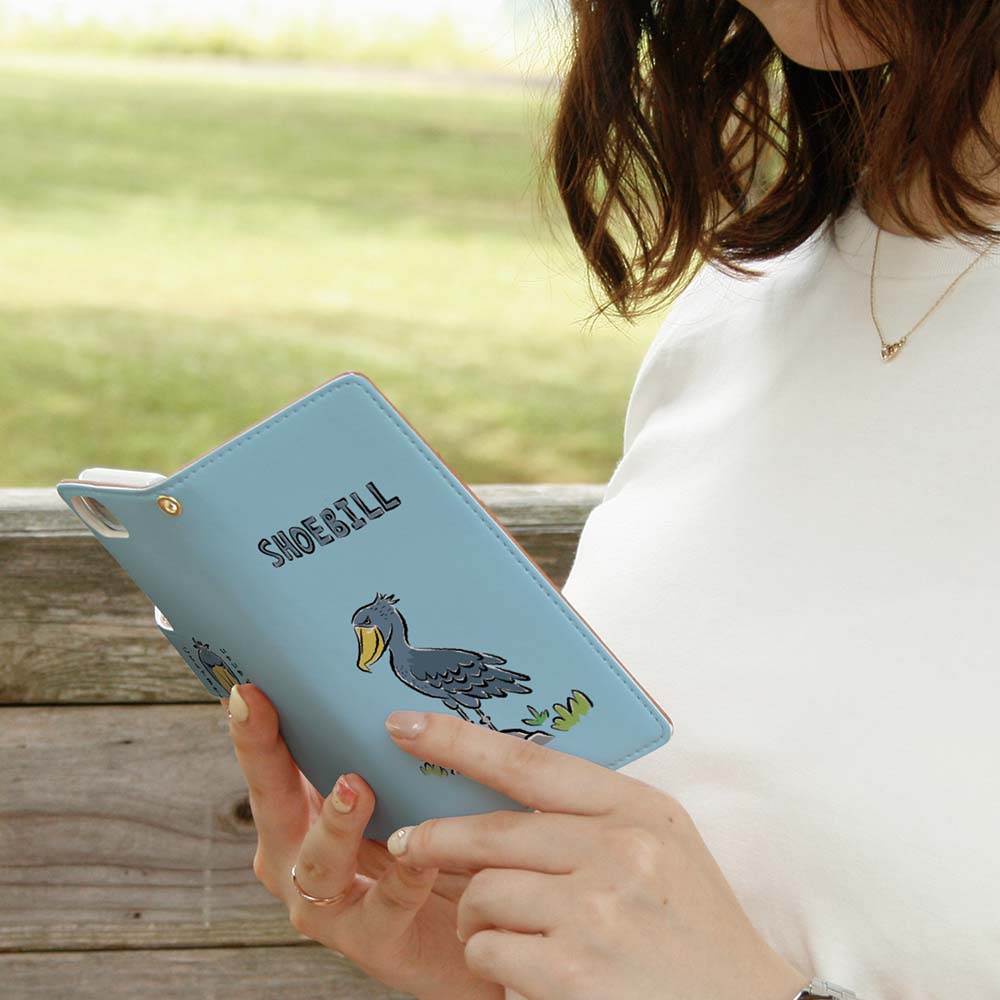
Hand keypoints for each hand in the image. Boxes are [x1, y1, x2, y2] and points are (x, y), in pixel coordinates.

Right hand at [221, 684, 502, 999]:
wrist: (480, 926)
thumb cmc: (434, 846)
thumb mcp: (405, 788)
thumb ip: (386, 749)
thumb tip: (391, 682)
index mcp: (301, 817)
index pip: (271, 764)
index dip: (254, 728)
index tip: (244, 686)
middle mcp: (299, 860)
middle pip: (272, 804)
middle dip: (263, 755)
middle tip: (258, 709)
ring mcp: (330, 906)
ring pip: (317, 863)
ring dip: (334, 823)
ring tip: (354, 787)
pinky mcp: (375, 941)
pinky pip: (386, 906)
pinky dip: (404, 876)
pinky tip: (421, 853)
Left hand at [383, 710, 811, 999]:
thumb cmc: (694, 929)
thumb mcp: (662, 845)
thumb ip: (594, 813)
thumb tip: (498, 798)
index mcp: (639, 809)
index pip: (529, 763)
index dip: (457, 740)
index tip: (406, 724)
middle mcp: (618, 851)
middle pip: (490, 832)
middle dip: (435, 841)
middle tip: (407, 846)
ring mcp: (594, 913)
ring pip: (483, 896)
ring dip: (476, 918)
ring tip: (499, 932)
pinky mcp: (570, 974)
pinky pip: (489, 952)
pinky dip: (492, 964)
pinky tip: (523, 973)